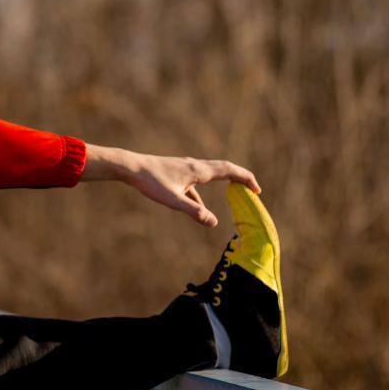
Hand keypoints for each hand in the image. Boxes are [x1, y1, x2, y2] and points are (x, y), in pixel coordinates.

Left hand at [82, 144, 260, 226]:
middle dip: (240, 178)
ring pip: (212, 173)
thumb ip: (194, 211)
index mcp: (199, 170)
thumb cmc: (150, 182)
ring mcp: (186, 168)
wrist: (131, 168)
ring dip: (225, 181)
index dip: (246, 179)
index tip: (257, 189)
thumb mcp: (173, 200)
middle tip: (253, 189)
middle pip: (224, 168)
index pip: (230, 171)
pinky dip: (204, 192)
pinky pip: (197, 182)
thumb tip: (214, 223)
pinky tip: (198, 207)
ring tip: (234, 193)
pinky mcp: (177, 173)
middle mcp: (195, 166)